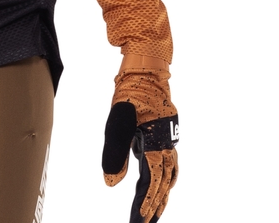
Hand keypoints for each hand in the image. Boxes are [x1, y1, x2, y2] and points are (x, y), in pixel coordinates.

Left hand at [101, 57, 178, 222]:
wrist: (145, 70)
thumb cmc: (131, 93)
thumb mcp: (118, 121)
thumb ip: (115, 152)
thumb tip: (110, 182)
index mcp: (156, 145)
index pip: (151, 183)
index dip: (145, 203)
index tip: (139, 220)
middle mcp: (166, 146)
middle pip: (162, 184)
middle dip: (154, 205)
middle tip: (145, 222)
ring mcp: (167, 140)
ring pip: (168, 176)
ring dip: (161, 195)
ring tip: (153, 212)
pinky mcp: (164, 134)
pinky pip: (168, 164)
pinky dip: (164, 179)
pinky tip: (158, 183)